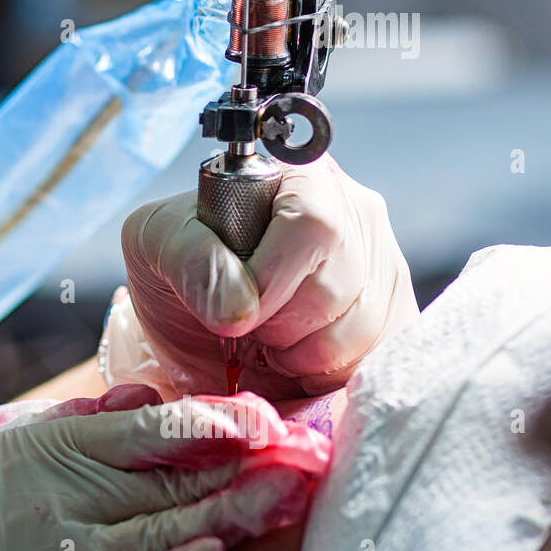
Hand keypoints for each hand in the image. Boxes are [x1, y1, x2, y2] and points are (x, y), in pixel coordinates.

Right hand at [0, 396, 316, 550]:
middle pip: (174, 482)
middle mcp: (63, 502)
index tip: (262, 416)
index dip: (215, 421)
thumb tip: (138, 397)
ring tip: (278, 500)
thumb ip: (67, 418)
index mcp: (47, 449)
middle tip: (299, 457)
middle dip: (245, 468)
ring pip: (164, 536)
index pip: (151, 429)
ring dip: (229, 518)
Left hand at [118, 154, 418, 397]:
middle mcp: (355, 212)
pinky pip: (377, 359)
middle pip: (341, 284)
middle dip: (280, 325)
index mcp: (297, 176)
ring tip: (268, 340)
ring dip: (301, 354)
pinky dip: (326, 374)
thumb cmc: (176, 269)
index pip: (315, 224)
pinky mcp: (396, 319)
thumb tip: (239, 307)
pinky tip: (295, 358)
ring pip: (364, 328)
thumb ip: (189, 258)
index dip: (272, 280)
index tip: (234, 312)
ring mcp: (384, 266)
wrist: (192, 323)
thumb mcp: (154, 244)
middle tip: (246, 327)